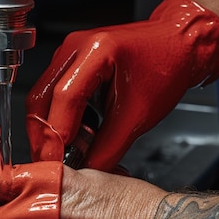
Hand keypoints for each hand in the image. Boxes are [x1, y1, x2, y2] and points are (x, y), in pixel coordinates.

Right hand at [27, 0, 218, 170]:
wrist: (177, 47)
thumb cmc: (166, 69)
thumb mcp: (138, 116)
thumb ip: (108, 148)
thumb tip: (87, 171)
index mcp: (95, 51)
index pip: (63, 98)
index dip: (56, 134)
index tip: (53, 161)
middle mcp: (76, 47)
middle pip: (41, 98)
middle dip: (43, 135)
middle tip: (51, 162)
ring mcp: (71, 52)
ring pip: (44, 97)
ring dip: (52, 127)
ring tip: (70, 150)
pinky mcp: (73, 62)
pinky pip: (55, 93)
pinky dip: (62, 117)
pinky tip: (79, 133)